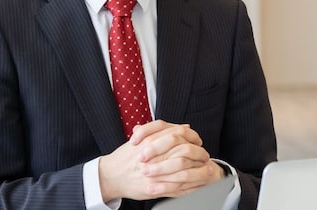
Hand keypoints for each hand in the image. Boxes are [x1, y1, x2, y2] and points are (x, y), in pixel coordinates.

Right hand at [98, 120, 224, 201]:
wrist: (110, 175)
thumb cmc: (125, 157)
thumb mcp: (140, 139)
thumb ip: (162, 132)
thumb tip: (186, 127)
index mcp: (148, 141)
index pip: (176, 134)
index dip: (191, 137)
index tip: (197, 140)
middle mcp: (152, 156)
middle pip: (183, 151)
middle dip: (198, 153)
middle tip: (205, 155)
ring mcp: (154, 173)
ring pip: (183, 171)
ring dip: (198, 171)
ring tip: (206, 170)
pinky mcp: (155, 188)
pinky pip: (178, 189)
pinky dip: (191, 187)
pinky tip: (199, 184)